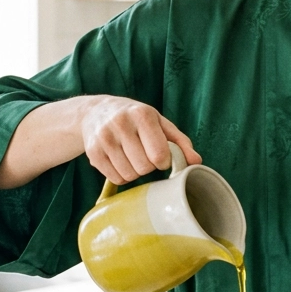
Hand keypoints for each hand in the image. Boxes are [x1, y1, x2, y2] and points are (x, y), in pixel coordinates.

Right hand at [80, 97, 200, 183]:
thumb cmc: (135, 119)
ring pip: (129, 175)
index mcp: (142, 115)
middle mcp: (121, 124)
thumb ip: (180, 142)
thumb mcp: (159, 123)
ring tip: (131, 157)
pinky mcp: (93, 153)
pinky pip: (116, 178)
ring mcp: (104, 139)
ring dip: (135, 172)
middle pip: (144, 168)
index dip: (164, 161)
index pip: (159, 154)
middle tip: (144, 155)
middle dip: (149, 167)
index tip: (161, 156)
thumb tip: (196, 162)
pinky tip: (120, 161)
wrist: (95, 112)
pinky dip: (122, 176)